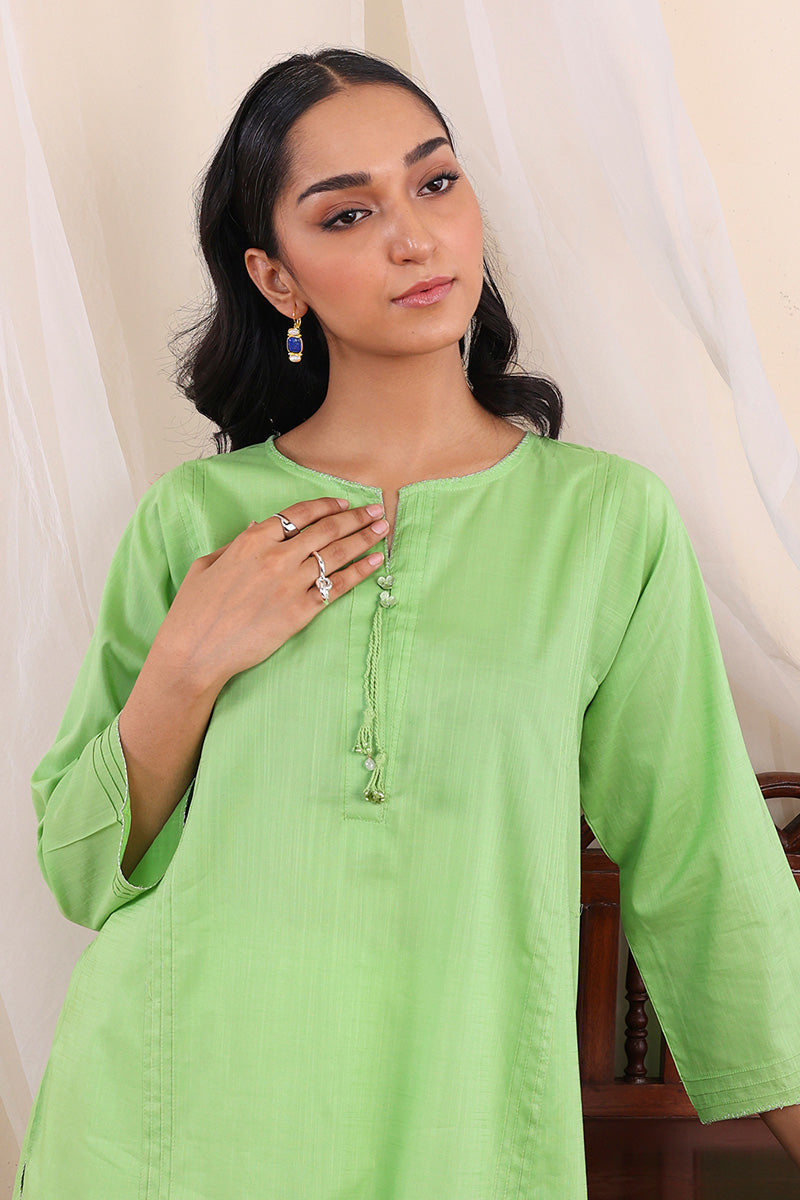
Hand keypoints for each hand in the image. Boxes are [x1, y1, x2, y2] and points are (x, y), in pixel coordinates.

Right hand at [150, 496, 386, 696]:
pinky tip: (375, 563)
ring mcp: (290, 584)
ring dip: (364, 539)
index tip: (344, 504)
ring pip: (336, 554)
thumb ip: (237, 544)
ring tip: (382, 530)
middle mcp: (275, 557)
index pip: (299, 513)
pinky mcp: (300, 612)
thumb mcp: (207, 564)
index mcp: (251, 540)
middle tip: (375, 512)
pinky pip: (338, 587)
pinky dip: (360, 572)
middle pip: (325, 530)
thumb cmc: (194, 610)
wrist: (195, 651)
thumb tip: (260, 528)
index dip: (326, 506)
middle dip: (355, 518)